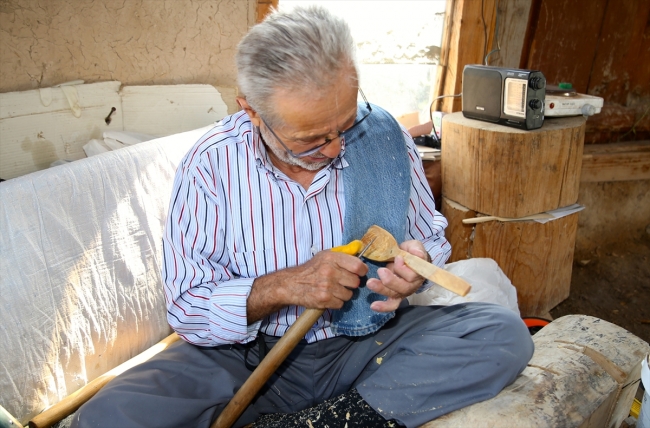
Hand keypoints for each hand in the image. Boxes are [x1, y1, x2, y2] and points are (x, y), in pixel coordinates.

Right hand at [247, 250, 367, 321]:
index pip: (358, 266)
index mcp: (332, 258)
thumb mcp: (325, 256)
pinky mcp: (323, 300)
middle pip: (355, 282)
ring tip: (334, 290)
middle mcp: (329, 271)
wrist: (291, 283)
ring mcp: (326, 287)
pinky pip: (340, 304)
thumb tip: (360, 250)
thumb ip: (343, 254)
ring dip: (344, 294)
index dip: (362, 271)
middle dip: (352, 284)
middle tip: (343, 282)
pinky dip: (336, 302)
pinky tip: (329, 296)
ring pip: (349, 294)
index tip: (359, 273)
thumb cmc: (311, 269)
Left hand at [365, 240, 428, 312]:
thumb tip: (418, 254)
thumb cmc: (411, 253)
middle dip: (391, 280)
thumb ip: (416, 249)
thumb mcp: (414, 246)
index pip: (412, 275)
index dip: (403, 268)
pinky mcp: (396, 296)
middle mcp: (412, 285)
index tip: (397, 258)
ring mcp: (404, 292)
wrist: (408, 259)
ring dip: (382, 290)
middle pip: (403, 287)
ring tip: (370, 283)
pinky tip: (373, 306)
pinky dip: (384, 307)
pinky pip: (392, 304)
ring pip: (394, 294)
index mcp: (418, 273)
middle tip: (381, 271)